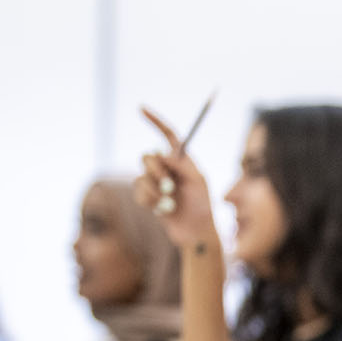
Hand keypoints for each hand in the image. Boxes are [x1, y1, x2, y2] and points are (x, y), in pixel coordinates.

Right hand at [134, 107, 218, 249]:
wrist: (195, 232)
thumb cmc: (203, 207)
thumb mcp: (199, 182)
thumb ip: (183, 164)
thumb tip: (163, 152)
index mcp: (182, 160)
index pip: (168, 134)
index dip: (155, 120)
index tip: (141, 108)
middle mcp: (167, 167)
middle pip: (147, 157)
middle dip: (157, 172)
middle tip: (170, 187)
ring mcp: (155, 181)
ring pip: (141, 175)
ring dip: (154, 191)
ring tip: (168, 203)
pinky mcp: (147, 196)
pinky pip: (138, 190)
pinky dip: (149, 200)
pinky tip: (161, 209)